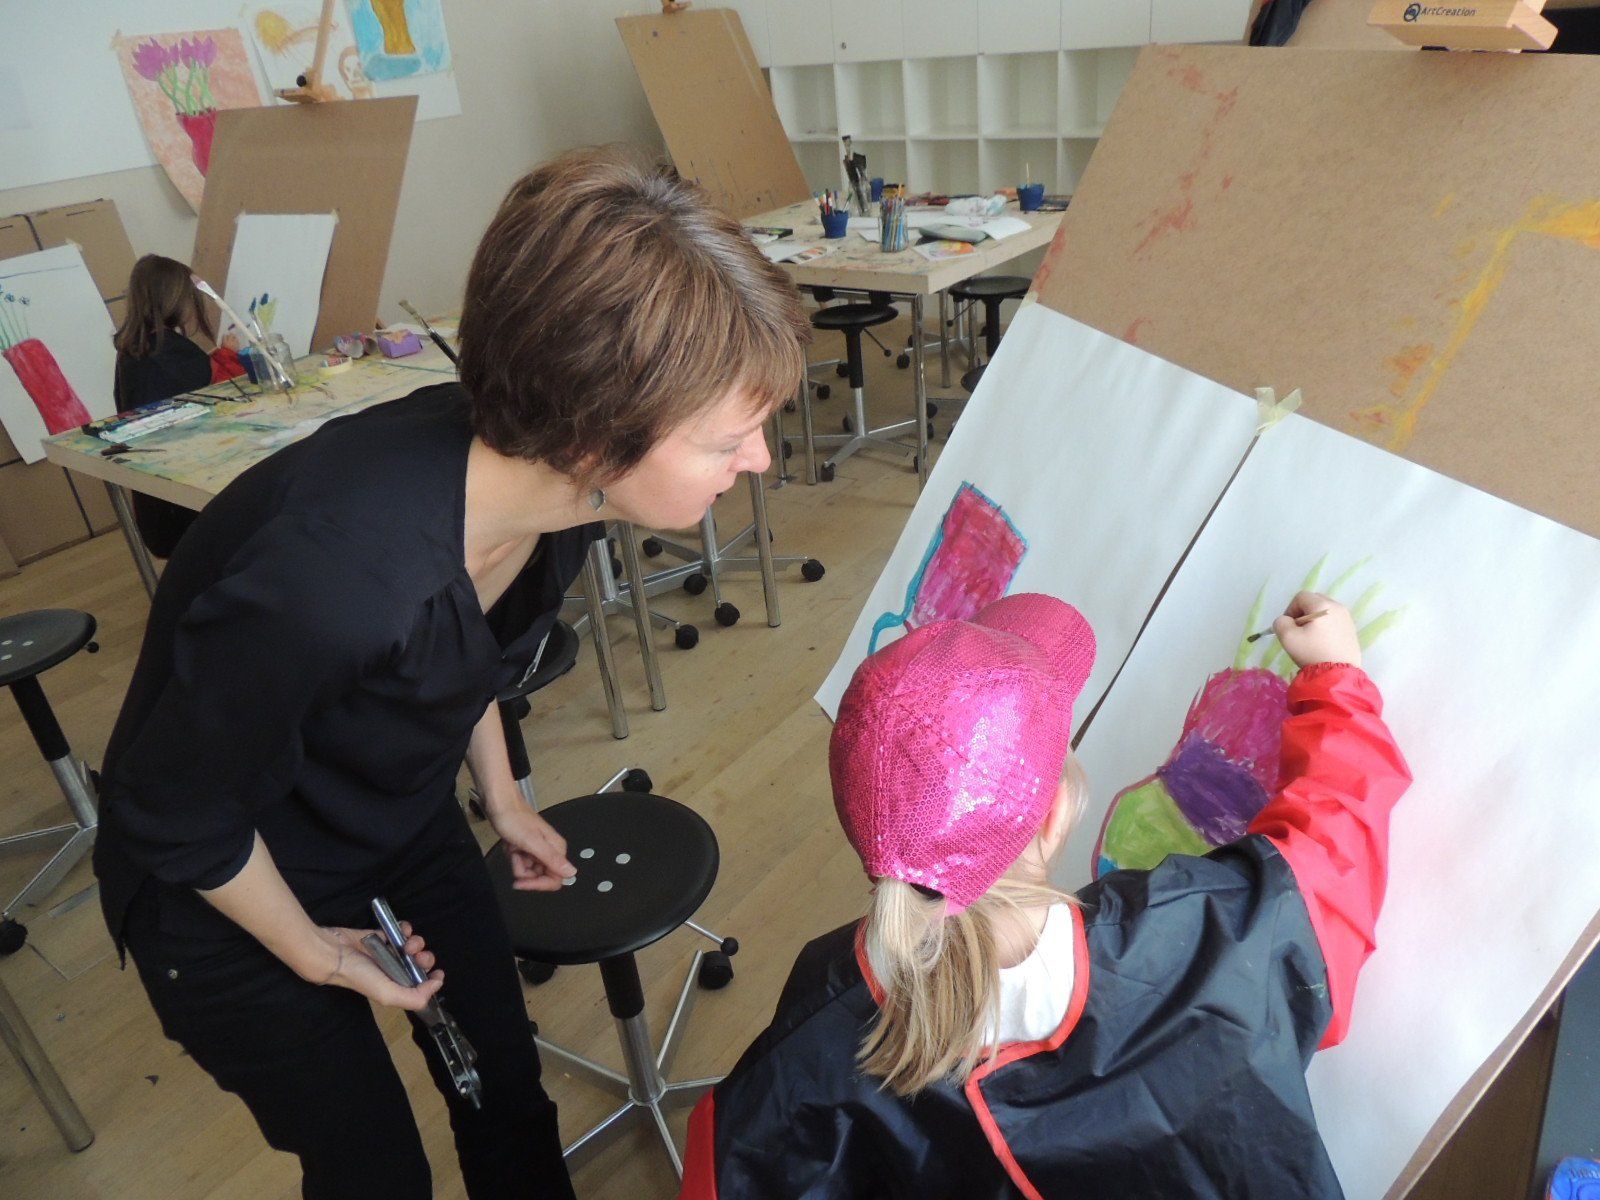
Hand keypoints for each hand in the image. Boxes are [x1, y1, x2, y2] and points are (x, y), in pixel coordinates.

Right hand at [301, 921, 443, 1011]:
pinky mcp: (384, 936)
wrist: (335, 953)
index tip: (438, 973)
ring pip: (414, 945)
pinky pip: (402, 930)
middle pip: (421, 963)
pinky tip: (401, 931)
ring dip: (416, 943)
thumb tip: (437, 985)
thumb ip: (414, 997)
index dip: (432, 979)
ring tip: (407, 945)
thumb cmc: (360, 976)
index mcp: (396, 986)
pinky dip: (406, 929)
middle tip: (417, 957)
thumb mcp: (388, 994)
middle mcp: (395, 970)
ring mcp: (390, 952)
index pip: (421, 985)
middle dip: (425, 958)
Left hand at [489, 803, 576, 891]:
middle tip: (516, 858)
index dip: (539, 884)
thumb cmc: (514, 819)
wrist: (500, 805)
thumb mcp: (532, 841)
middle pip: (541, 877)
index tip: (521, 883)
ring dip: (517, 865)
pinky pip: (522, 865)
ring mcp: (538, 851)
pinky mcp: (528, 850)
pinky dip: (514, 859)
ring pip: (530, 873)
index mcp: (556, 849)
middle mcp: (550, 851)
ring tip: (513, 849)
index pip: (556, 879)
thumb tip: (572, 873)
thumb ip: (552, 858)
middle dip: (525, 873)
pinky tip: (511, 848)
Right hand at [1273, 592, 1361, 669]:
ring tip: (1311, 638)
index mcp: (1322, 605)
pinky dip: (1325, 627)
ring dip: (1314, 620)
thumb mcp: (1287, 638)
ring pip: (1325, 611)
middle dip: (1303, 613)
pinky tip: (1323, 643)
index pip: (1300, 597)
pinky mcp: (1352, 629)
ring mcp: (1347, 618)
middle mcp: (1337, 607)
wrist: (1338, 673)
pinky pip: (1334, 621)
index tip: (1289, 627)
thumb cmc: (1312, 653)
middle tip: (1299, 631)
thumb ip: (1280, 623)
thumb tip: (1286, 621)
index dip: (1290, 609)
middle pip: (1314, 601)